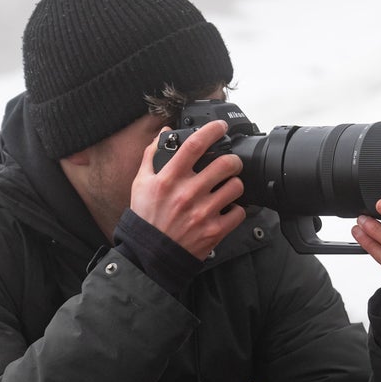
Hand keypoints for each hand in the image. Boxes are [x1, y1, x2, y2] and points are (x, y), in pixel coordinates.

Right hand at [133, 121, 246, 259]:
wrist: (150, 255)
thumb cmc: (146, 218)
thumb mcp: (141, 184)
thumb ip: (151, 155)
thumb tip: (164, 132)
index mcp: (169, 179)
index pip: (194, 145)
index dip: (211, 130)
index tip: (220, 126)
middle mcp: (187, 194)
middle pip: (225, 164)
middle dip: (233, 160)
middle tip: (230, 164)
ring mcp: (203, 213)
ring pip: (236, 187)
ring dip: (236, 184)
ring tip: (229, 187)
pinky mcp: (214, 231)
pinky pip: (239, 212)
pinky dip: (237, 209)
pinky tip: (227, 209)